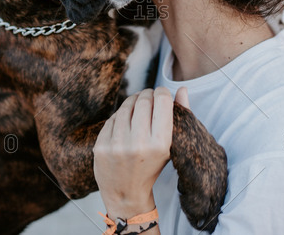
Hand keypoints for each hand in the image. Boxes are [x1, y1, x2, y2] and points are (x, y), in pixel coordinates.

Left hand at [93, 86, 189, 219]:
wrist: (126, 194)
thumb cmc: (151, 167)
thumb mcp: (169, 146)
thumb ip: (179, 116)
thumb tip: (182, 89)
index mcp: (160, 145)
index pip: (162, 101)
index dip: (162, 92)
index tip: (162, 94)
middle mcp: (138, 144)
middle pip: (143, 101)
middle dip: (147, 95)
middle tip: (149, 98)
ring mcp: (117, 145)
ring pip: (126, 106)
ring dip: (133, 101)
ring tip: (137, 106)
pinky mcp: (100, 146)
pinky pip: (112, 118)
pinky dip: (120, 115)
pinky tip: (125, 121)